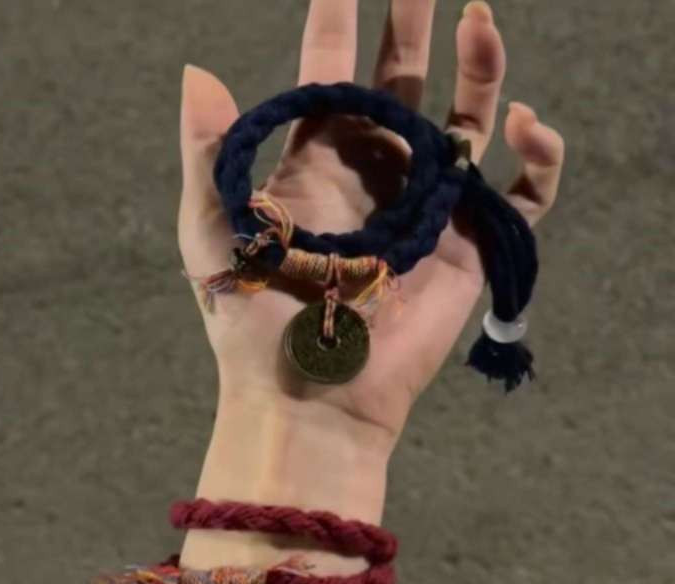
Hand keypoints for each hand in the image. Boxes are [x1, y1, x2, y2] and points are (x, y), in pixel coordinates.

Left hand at [177, 0, 564, 452]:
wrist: (304, 393)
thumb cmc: (248, 319)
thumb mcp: (210, 229)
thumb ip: (207, 152)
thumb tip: (198, 71)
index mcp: (317, 165)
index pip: (332, 75)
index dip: (337, 20)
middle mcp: (375, 177)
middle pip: (405, 85)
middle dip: (413, 27)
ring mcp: (426, 211)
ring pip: (468, 126)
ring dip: (481, 72)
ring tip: (480, 20)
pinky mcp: (467, 251)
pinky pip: (520, 197)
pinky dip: (537, 160)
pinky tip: (526, 124)